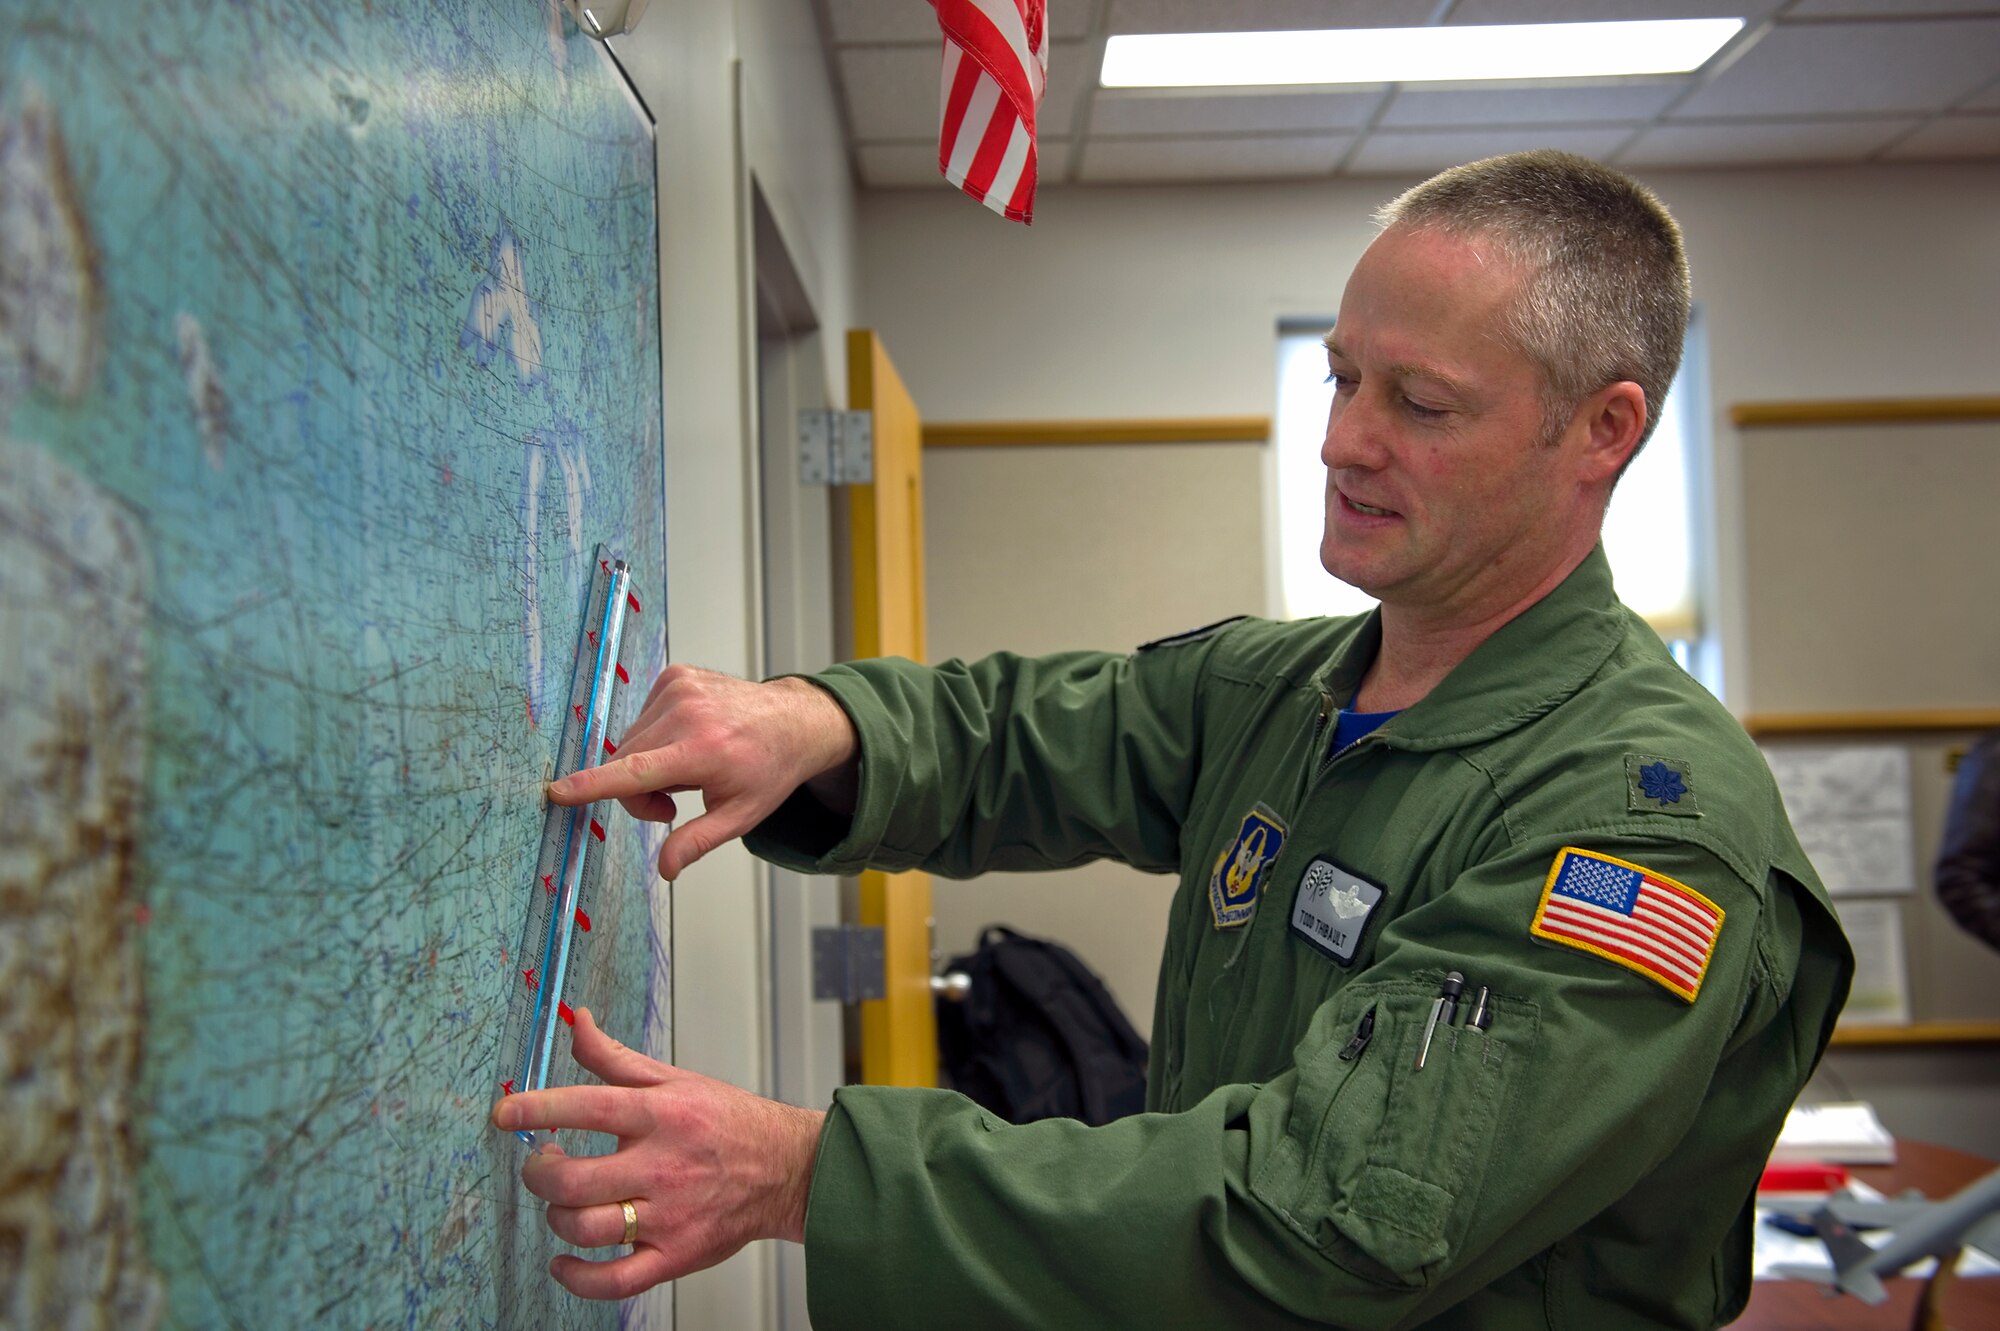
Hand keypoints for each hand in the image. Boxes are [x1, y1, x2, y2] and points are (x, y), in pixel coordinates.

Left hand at [493, 1008, 824, 1299]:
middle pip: (575, 1181)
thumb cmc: (728, 1123)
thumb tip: (576, 1022)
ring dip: (556, 1218)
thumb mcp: (674, 1079)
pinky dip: (577, 1277)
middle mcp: (663, 1166)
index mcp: (662, 1115)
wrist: (787, 1170)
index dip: (538, 1109)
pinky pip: (614, 1281)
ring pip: (587, 1229)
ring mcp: (669, 1216)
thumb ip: (615, 1058)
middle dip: (540, 1174)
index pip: (587, 1107)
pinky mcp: (676, 1255)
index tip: (505, 1113)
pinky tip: (564, 1261)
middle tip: (541, 1165)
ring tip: (561, 1205)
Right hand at [547, 665, 857, 879]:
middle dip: (638, 791)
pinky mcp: (675, 675)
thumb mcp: (741, 815)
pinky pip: (642, 718)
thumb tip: (665, 868)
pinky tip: (687, 738)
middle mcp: (688, 713)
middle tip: (673, 804)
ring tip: (687, 767)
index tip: (558, 791)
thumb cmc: (768, 768)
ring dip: (646, 762)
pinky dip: (655, 735)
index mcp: (703, 750)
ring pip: (630, 741)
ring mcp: (680, 688)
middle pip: (625, 762)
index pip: (635, 771)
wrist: (793, 721)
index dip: (593, 784)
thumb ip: (697, 841)